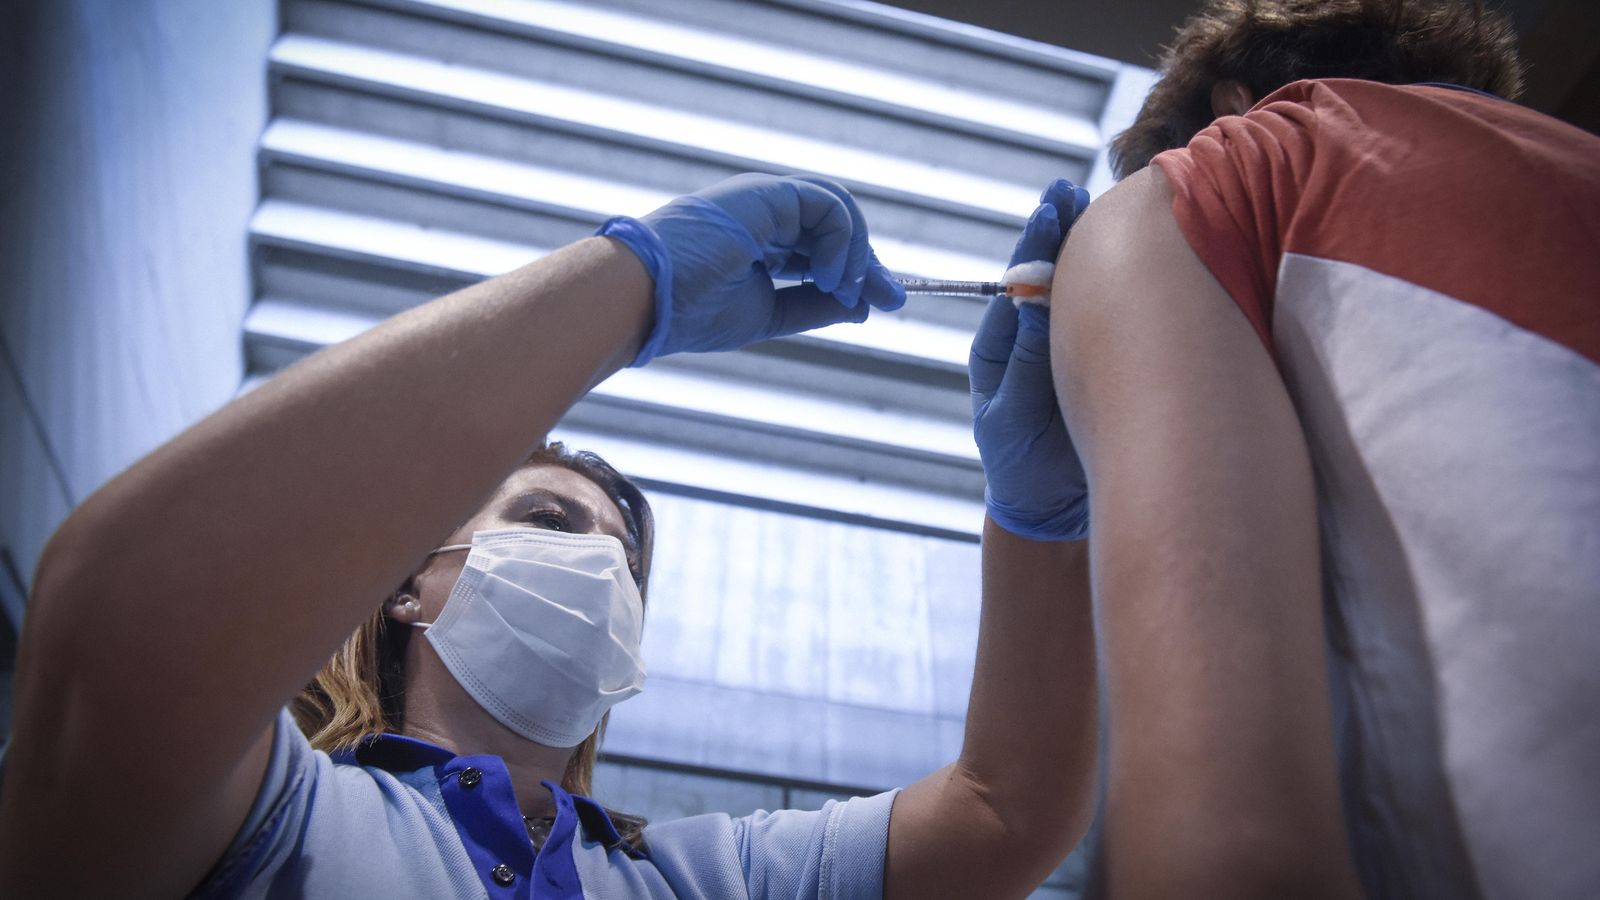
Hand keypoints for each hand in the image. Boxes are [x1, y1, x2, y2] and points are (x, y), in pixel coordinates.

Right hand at [598, 173, 904, 365]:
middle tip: (893, 298)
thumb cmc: (689, 311)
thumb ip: (813, 306)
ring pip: (836, 210)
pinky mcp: (765, 193)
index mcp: (757, 240)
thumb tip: (863, 305)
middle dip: (868, 262)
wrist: (645, 299)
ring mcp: (763, 200)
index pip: (821, 248)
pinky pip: (826, 205)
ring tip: (849, 291)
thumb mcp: (768, 314)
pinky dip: (840, 240)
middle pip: (835, 226)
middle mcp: (762, 214)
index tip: (880, 303)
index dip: (854, 273)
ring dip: (856, 253)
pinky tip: (831, 276)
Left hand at [970, 179, 1090, 540]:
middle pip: (1048, 273)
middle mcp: (1033, 336)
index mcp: (1001, 345)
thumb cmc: (1021, 465)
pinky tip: (1143, 257)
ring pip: (1082, 290)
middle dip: (1061, 231)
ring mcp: (1069, 346)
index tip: (1051, 208)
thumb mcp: (1013, 416)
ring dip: (1093, 249)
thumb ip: (1025, 362)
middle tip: (1072, 191)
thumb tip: (1034, 305)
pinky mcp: (1101, 361)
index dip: (1036, 243)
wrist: (1053, 508)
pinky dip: (1125, 288)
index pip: (1016, 284)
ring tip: (1103, 206)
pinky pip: (1113, 319)